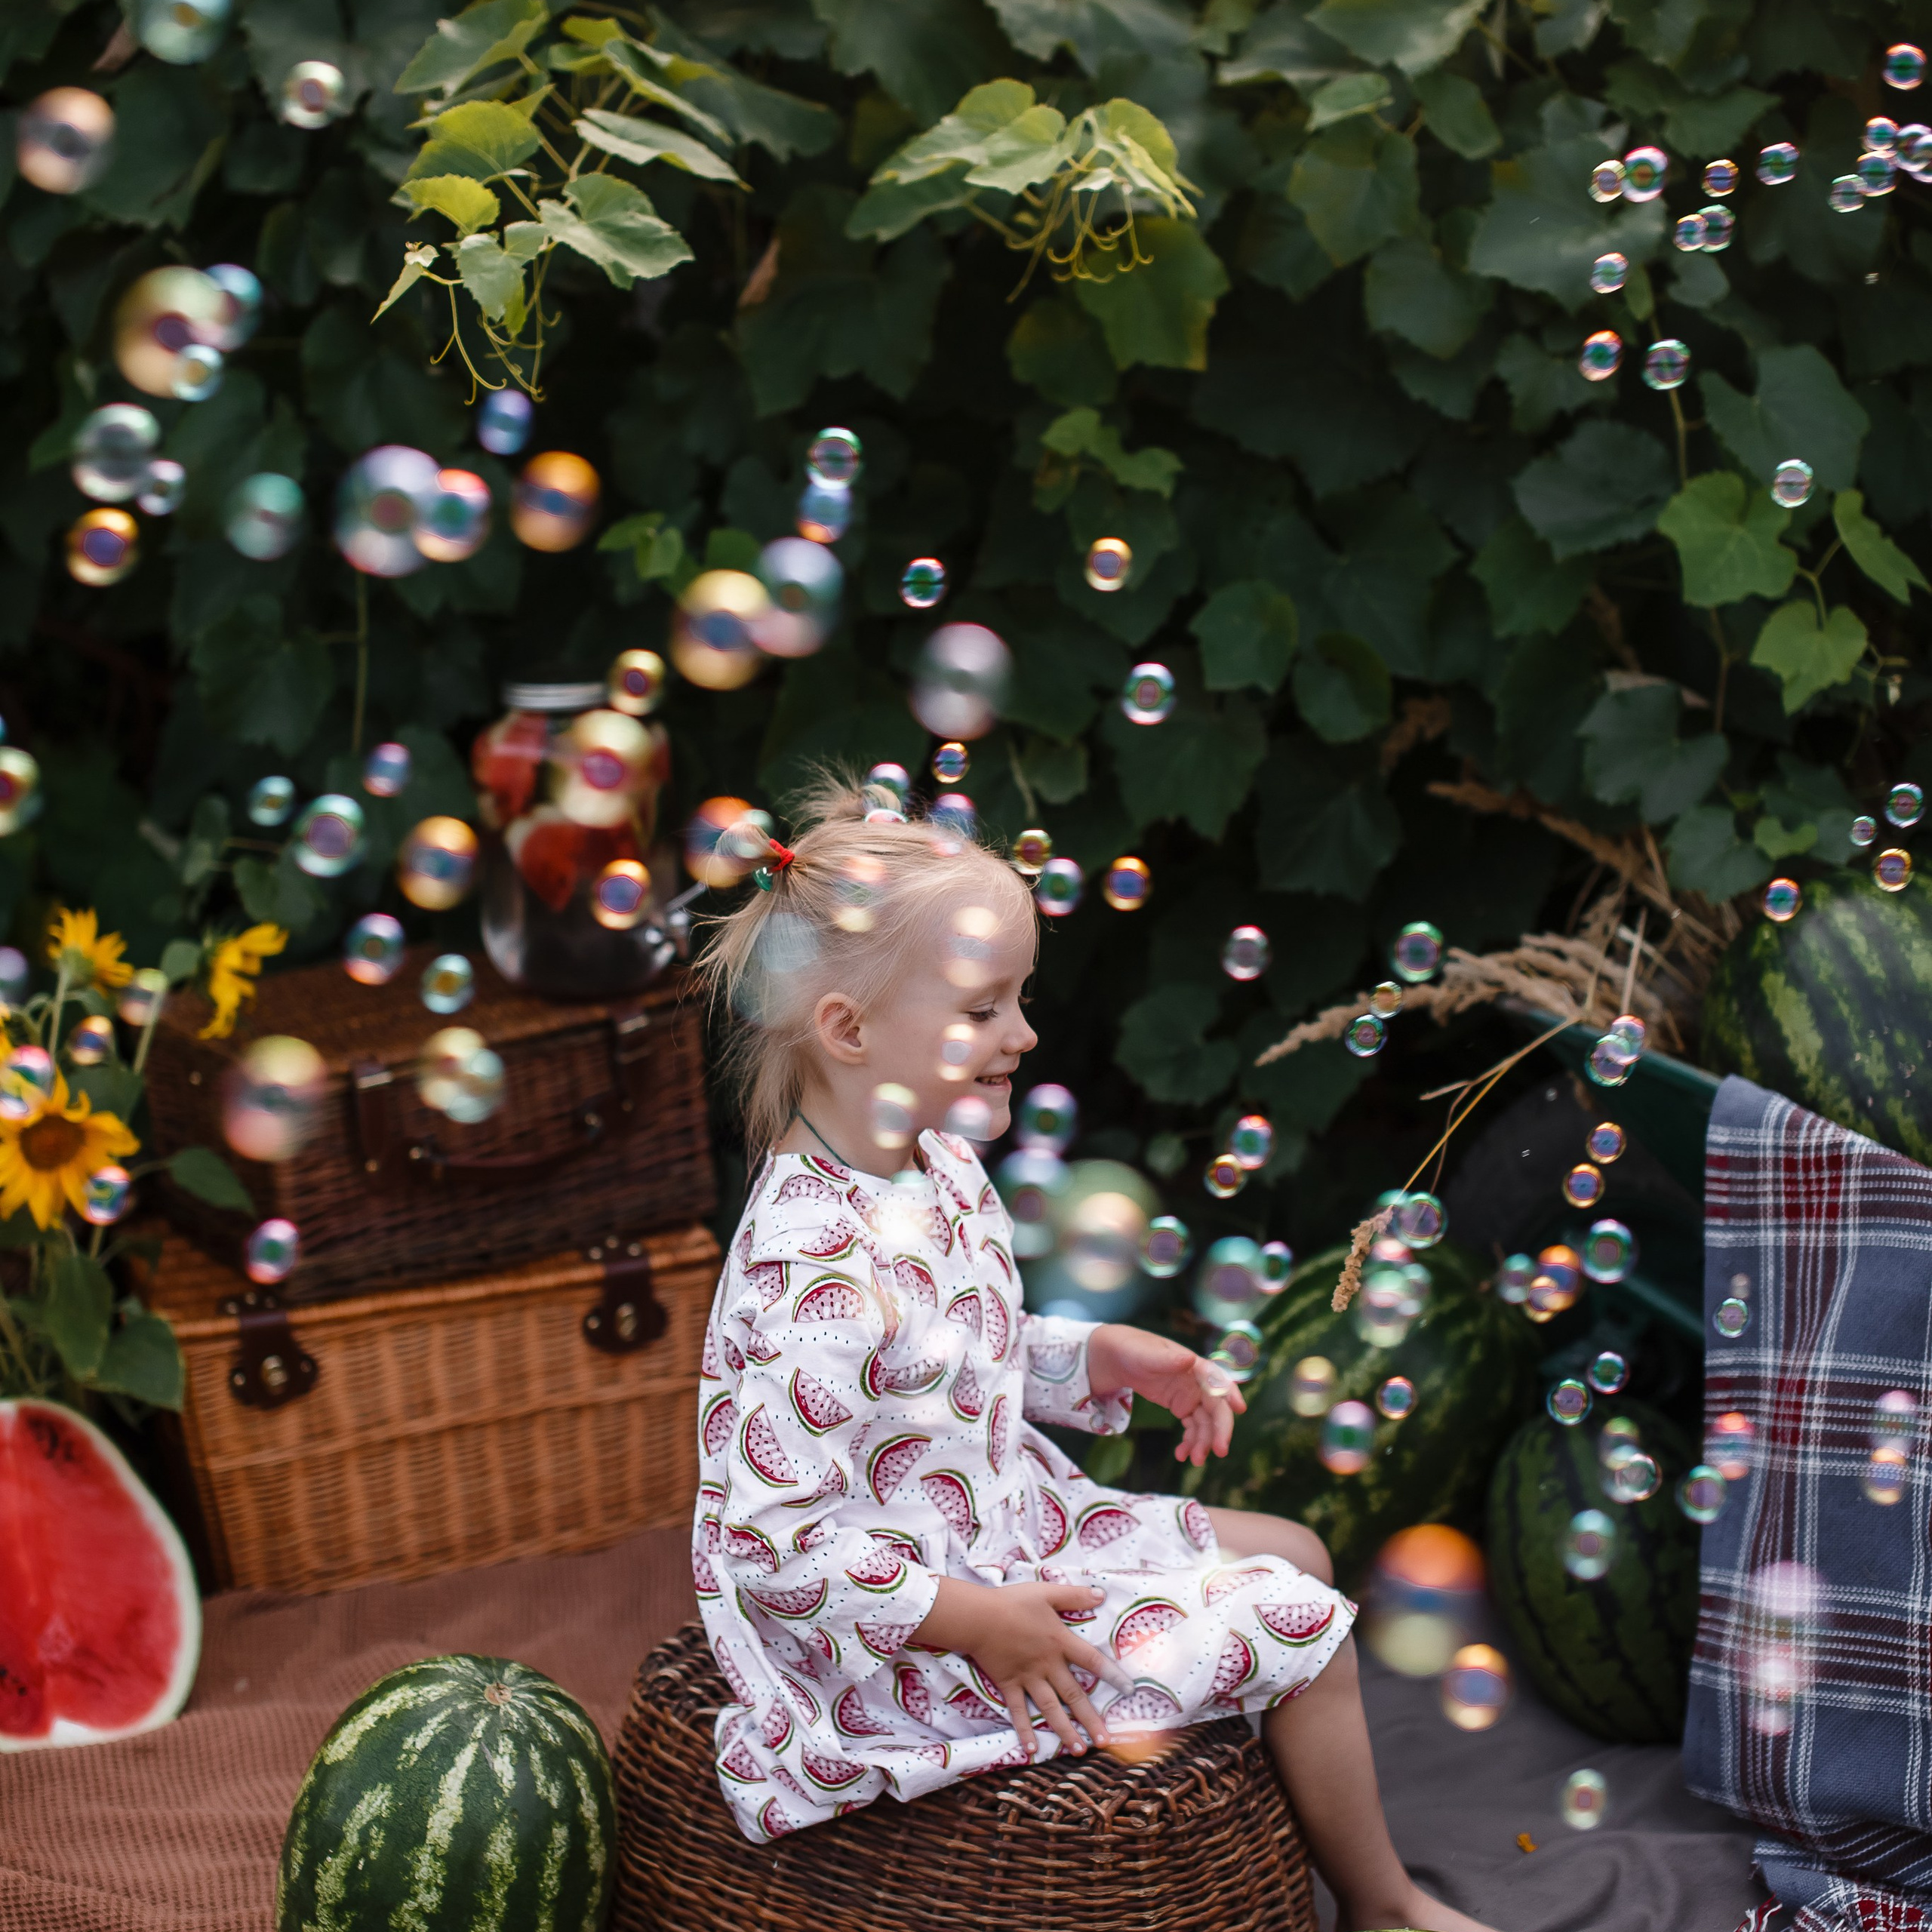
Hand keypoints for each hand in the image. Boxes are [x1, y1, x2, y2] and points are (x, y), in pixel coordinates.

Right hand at [914, 1578, 1133, 1758]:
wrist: (979, 1617)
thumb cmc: (1013, 1602)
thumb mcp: (1046, 1592)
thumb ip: (1074, 1595)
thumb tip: (1102, 1595)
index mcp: (1059, 1642)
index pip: (1092, 1661)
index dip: (1112, 1675)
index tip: (1130, 1691)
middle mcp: (1048, 1665)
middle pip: (1074, 1695)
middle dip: (1090, 1719)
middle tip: (1105, 1741)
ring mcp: (1028, 1678)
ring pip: (1050, 1708)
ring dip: (1065, 1730)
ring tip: (1079, 1750)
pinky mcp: (1009, 1684)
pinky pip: (1019, 1711)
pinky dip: (1025, 1730)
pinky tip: (1032, 1749)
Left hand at [1086, 1323, 1247, 1467]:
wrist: (1120, 1359)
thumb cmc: (1135, 1350)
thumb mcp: (1148, 1354)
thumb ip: (1168, 1359)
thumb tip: (1190, 1360)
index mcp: (1195, 1365)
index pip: (1218, 1378)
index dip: (1230, 1392)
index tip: (1240, 1408)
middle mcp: (1198, 1382)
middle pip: (1216, 1408)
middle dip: (1220, 1430)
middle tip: (1220, 1451)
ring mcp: (1191, 1396)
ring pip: (1205, 1423)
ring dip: (1203, 1442)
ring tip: (1193, 1460)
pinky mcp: (1182, 1406)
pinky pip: (1193, 1427)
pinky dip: (1190, 1442)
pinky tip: (1181, 1454)